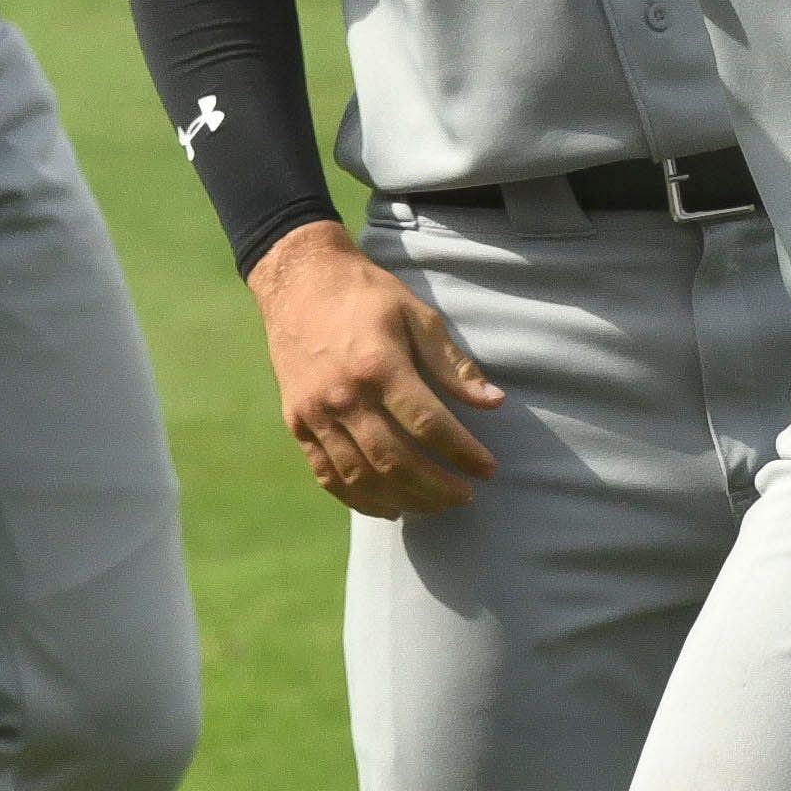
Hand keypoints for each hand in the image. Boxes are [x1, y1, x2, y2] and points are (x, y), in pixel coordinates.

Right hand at [252, 222, 502, 516]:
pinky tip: (388, 507)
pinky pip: (328, 475)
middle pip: (395, 460)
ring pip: (361, 477)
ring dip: (403, 499)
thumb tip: (493, 402)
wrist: (299, 282)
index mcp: (378, 366)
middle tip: (465, 496)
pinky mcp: (297, 423)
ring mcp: (316, 414)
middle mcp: (344, 396)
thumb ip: (453, 364)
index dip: (463, 453)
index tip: (488, 468)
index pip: (429, 424)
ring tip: (435, 505)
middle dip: (437, 487)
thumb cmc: (366, 295)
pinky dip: (360, 500)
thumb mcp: (417, 315)